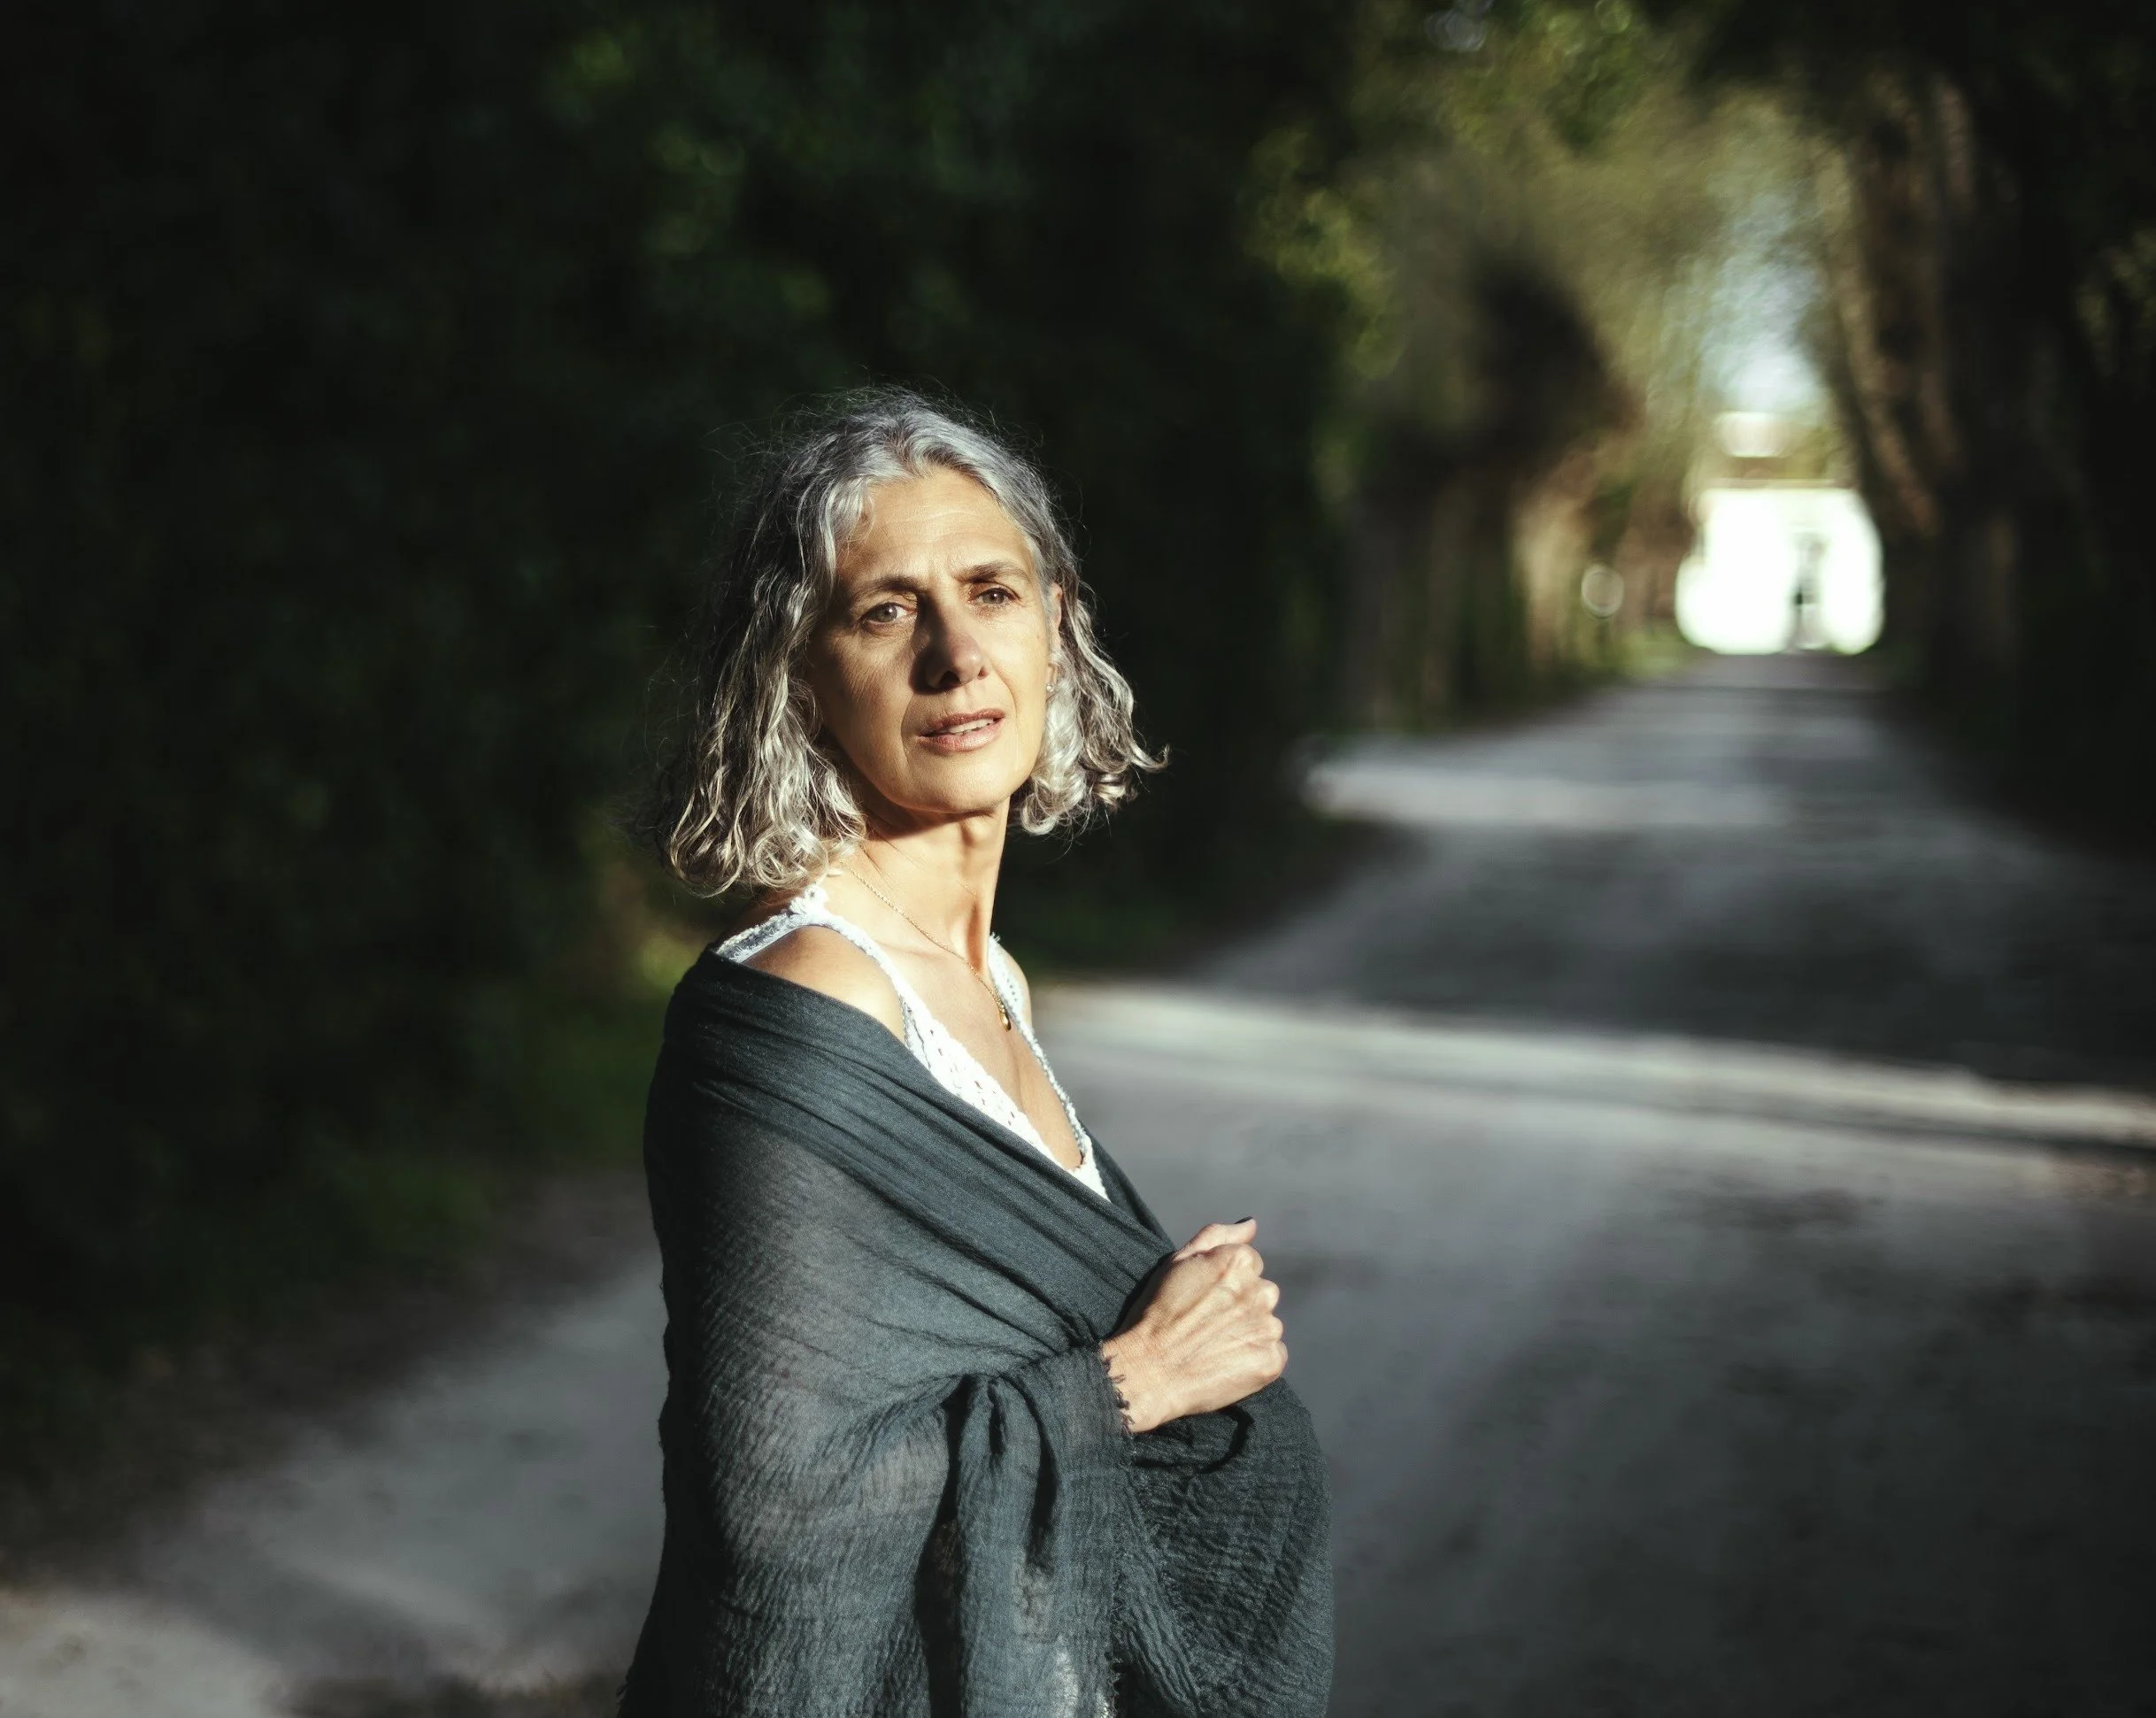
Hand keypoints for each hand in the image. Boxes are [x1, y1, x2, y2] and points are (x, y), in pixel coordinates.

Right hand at [1099, 1218, 1286, 1433]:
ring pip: (1268, 1324)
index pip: (1249, 1265)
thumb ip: (1217, 1236)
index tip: (1205, 1300)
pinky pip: (1273, 1354)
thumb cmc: (1158, 1315)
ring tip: (1216, 1346)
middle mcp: (1261, 1290)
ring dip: (1250, 1332)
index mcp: (1239, 1261)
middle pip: (1261, 1293)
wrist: (1150, 1371)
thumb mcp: (1177, 1263)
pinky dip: (1256, 1358)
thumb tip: (1251, 1225)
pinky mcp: (1272, 1360)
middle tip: (1210, 1324)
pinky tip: (1228, 1363)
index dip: (1225, 1283)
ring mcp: (1269, 1327)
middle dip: (1242, 1305)